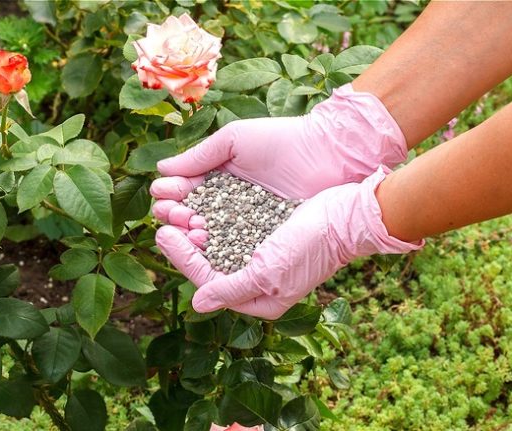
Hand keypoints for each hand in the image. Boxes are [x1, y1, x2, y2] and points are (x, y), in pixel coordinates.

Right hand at [150, 84, 406, 233]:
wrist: (329, 153)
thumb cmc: (281, 140)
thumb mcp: (234, 141)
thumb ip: (198, 157)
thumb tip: (161, 170)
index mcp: (218, 180)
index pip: (184, 193)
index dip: (170, 196)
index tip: (162, 194)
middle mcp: (227, 206)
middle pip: (190, 218)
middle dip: (175, 216)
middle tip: (172, 213)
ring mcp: (245, 226)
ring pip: (208, 236)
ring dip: (190, 233)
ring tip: (186, 227)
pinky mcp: (263, 242)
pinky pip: (233, 248)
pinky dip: (216, 247)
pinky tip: (203, 241)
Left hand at [155, 168, 422, 319]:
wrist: (348, 214)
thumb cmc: (310, 246)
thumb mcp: (268, 272)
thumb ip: (231, 288)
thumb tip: (198, 304)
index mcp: (258, 299)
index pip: (207, 281)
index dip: (181, 258)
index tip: (163, 234)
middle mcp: (256, 281)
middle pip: (209, 262)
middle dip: (185, 241)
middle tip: (163, 218)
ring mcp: (261, 256)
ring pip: (217, 243)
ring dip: (196, 225)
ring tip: (177, 207)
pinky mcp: (266, 233)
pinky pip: (231, 227)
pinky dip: (214, 216)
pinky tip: (199, 201)